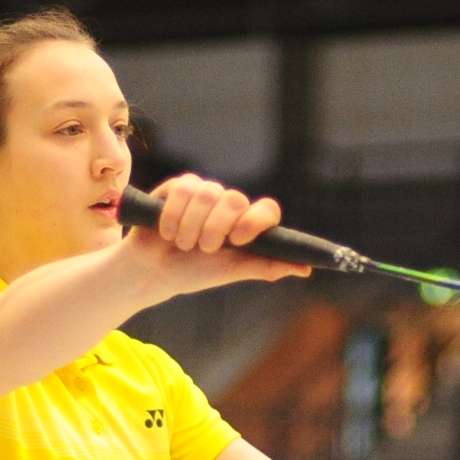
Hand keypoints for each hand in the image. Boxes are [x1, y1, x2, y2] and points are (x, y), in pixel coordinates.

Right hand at [124, 175, 309, 297]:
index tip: (238, 240)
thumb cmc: (194, 272)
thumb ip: (267, 266)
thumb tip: (305, 268)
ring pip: (208, 192)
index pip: (266, 209)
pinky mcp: (179, 187)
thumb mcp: (232, 271)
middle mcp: (229, 205)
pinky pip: (183, 188)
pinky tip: (165, 231)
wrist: (153, 272)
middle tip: (202, 248)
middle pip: (235, 199)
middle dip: (216, 228)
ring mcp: (205, 193)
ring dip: (191, 226)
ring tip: (181, 243)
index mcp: (247, 224)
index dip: (255, 221)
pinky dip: (173, 216)